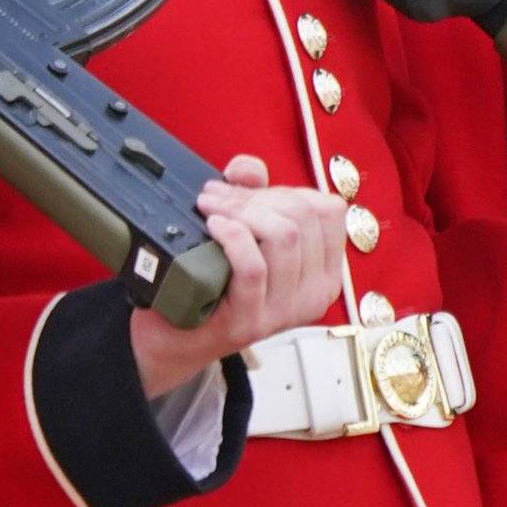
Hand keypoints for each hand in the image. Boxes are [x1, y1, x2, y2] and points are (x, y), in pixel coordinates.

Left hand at [132, 157, 353, 393]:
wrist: (177, 336)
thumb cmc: (217, 281)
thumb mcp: (248, 232)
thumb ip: (255, 193)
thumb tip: (246, 169)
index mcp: (326, 270)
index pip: (328, 210)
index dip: (287, 189)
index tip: (248, 191)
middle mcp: (317, 294)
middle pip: (304, 217)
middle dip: (257, 196)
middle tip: (216, 196)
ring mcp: (286, 312)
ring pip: (284, 237)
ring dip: (240, 211)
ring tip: (210, 209)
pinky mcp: (251, 322)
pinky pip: (253, 266)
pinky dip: (233, 236)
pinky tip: (213, 227)